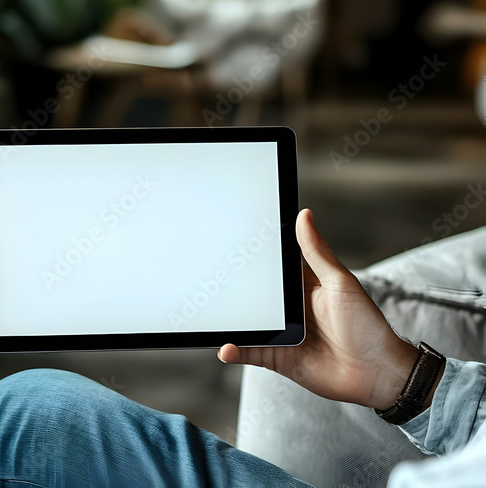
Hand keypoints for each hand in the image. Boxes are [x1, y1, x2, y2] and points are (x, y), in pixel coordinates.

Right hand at [218, 209, 421, 409]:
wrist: (377, 373)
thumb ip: (316, 252)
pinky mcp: (277, 357)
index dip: (253, 258)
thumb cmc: (368, 326)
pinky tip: (225, 347)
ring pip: (247, 324)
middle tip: (212, 280)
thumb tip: (304, 216)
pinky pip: (249, 352)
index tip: (232, 245)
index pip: (273, 269)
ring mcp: (282, 334)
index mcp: (304, 287)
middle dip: (234, 290)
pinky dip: (234, 350)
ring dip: (230, 322)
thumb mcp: (340, 282)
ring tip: (212, 317)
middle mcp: (290, 310)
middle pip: (254, 297)